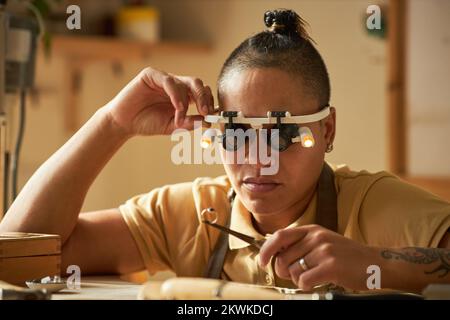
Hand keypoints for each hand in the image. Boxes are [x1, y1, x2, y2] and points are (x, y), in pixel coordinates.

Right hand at [104, 67, 214, 135]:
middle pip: (197, 84)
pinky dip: (176, 95)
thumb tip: (208, 121)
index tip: (212, 116)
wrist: (124, 123)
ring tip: (181, 117)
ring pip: (185, 83)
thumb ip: (190, 122)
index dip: (209, 102)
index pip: (201, 93)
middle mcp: (175, 85)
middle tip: (206, 112)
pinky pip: (169, 81)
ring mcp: (164, 78)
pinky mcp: (151, 75)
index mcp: (182, 95)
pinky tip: (177, 108)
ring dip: (186, 102)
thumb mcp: (173, 126)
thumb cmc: (147, 123)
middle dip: (204, 98)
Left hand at [259, 224, 379, 290]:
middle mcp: (316, 237)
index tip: (262, 262)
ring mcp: (324, 250)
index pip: (279, 236)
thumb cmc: (346, 256)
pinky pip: (303, 281)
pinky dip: (307, 286)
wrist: (376, 263)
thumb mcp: (323, 241)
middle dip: (284, 272)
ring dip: (298, 279)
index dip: (266, 250)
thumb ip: (302, 243)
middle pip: (282, 258)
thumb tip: (274, 253)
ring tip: (314, 276)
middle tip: (299, 275)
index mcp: (311, 229)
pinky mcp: (330, 266)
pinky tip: (319, 282)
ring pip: (292, 271)